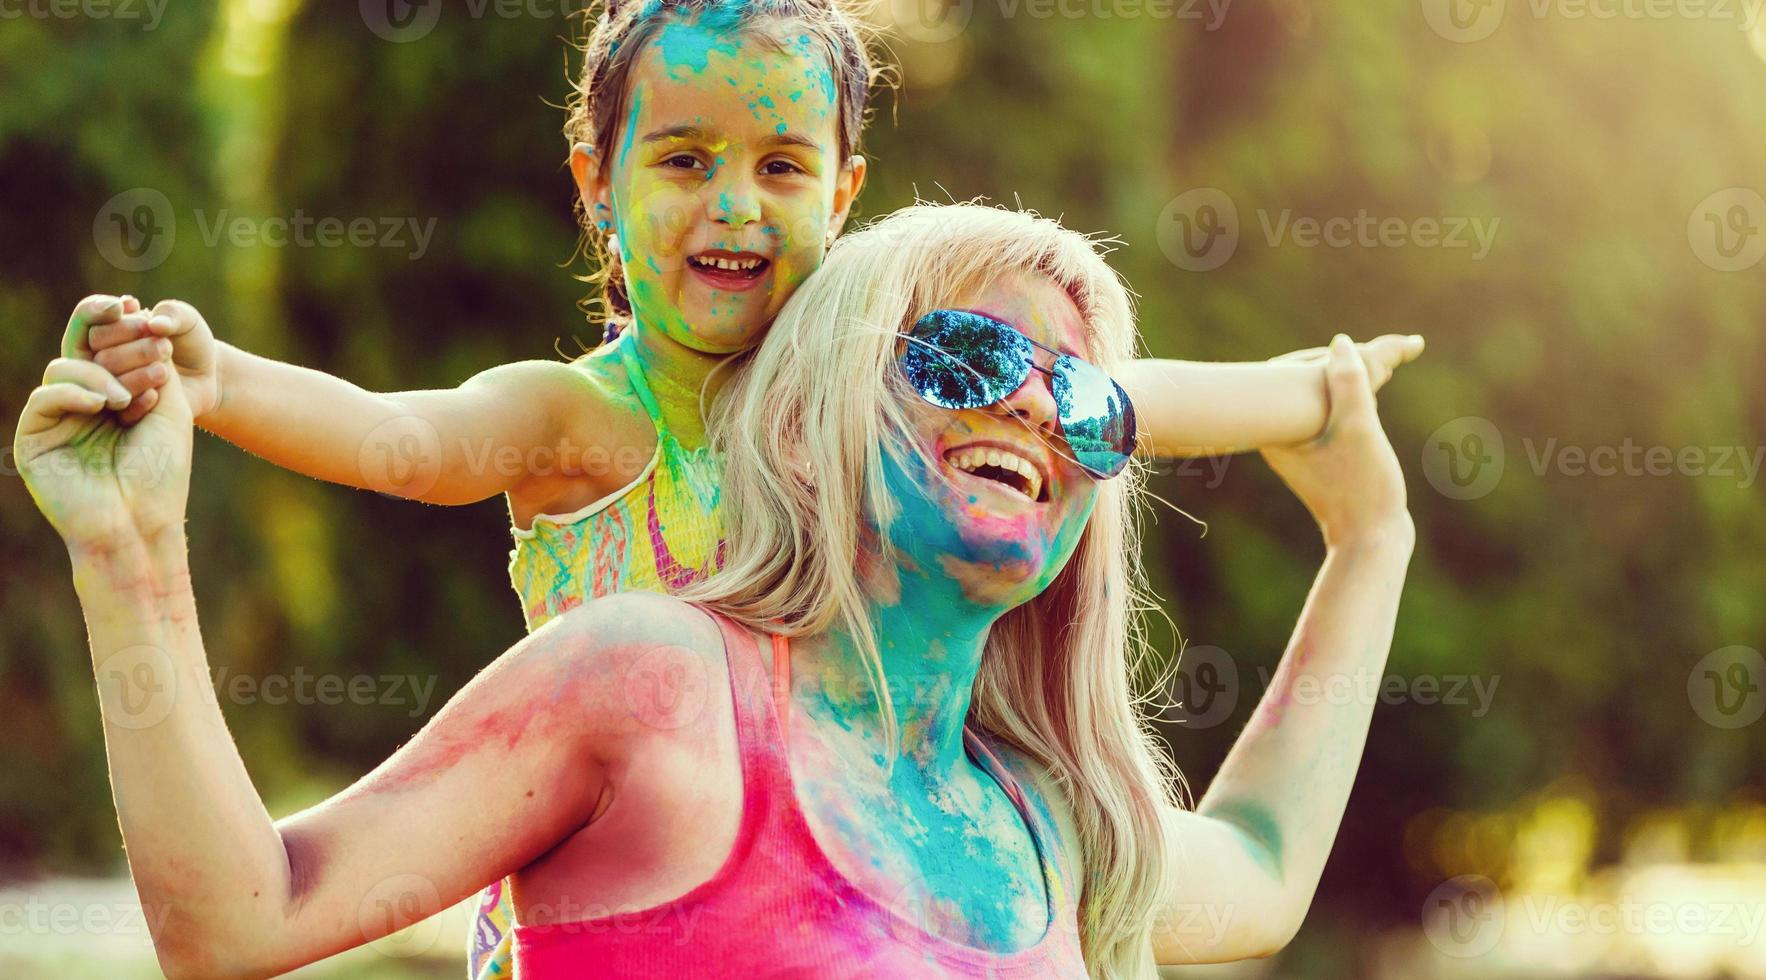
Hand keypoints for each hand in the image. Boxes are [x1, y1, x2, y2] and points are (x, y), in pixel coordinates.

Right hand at [17, 296, 194, 552]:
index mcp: (111, 395)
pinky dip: (74, 392)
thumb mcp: (166, 405)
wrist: (144, 520)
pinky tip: (102, 404)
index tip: (135, 305)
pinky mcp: (33, 440)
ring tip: (128, 399)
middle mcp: (81, 404)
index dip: (113, 321)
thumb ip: (148, 361)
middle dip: (108, 333)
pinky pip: (45, 397)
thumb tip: (133, 310)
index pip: (104, 347)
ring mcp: (55, 421)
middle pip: (80, 348)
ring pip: (63, 367)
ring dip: (101, 374)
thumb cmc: (162, 470)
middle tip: (135, 322)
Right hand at [81, 297, 221, 424]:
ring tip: (165, 356)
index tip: (127, 305)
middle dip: (126, 333)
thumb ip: (173, 314)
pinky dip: (139, 393)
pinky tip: (158, 389)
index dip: (100, 309)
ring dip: (135, 359)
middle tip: (163, 340)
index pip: (87, 316)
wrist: (208, 378)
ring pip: (105, 370)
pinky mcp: (119, 410)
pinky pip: (118, 402)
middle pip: (95, 342)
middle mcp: (99, 356)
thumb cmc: (192, 344)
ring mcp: (106, 384)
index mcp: (106, 329)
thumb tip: (154, 324)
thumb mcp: (188, 321)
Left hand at [1260, 335, 1410, 547]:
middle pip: (1306, 383)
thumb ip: (1348, 382)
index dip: (1325, 358)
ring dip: (1352, 380)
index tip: (1356, 354)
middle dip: (1341, 365)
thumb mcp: (1358, 427)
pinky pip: (1334, 414)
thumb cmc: (1363, 487)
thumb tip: (1339, 343)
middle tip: (1379, 356)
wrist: (1372, 540)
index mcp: (1275, 431)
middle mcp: (1280, 438)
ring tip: (1383, 365)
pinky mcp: (1322, 455)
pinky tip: (1376, 392)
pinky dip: (1356, 399)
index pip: (1290, 372)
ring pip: (1323, 397)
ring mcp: (1300, 447)